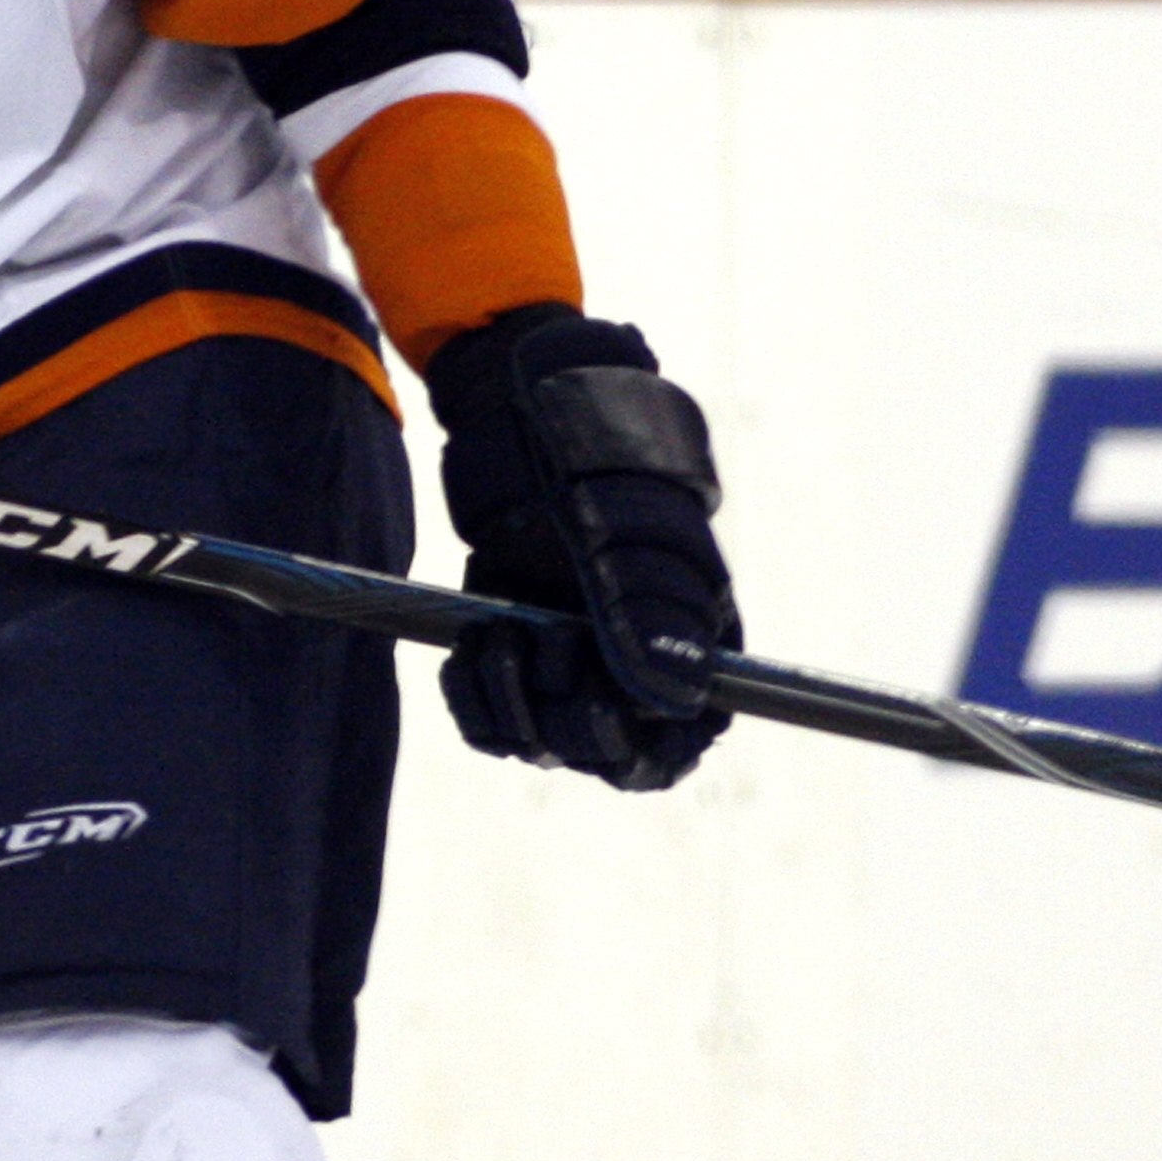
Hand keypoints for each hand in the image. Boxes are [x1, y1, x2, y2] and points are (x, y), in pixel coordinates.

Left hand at [427, 304, 735, 791]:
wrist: (523, 406)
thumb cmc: (597, 447)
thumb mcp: (625, 520)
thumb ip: (646, 610)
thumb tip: (673, 699)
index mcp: (691, 637)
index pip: (677, 743)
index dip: (640, 747)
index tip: (599, 710)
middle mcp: (632, 662)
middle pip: (604, 754)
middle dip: (566, 717)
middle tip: (542, 642)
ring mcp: (569, 660)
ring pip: (541, 741)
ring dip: (511, 702)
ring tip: (499, 631)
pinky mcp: (512, 651)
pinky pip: (490, 718)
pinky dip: (473, 696)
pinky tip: (470, 649)